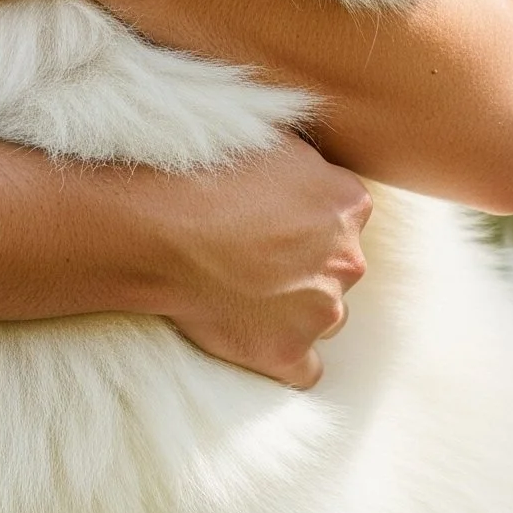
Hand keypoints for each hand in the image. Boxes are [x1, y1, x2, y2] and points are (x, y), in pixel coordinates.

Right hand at [135, 138, 371, 388]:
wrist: (164, 228)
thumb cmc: (211, 174)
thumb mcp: (274, 142)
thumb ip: (308, 164)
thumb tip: (313, 172)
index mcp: (349, 205)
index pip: (347, 217)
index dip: (309, 220)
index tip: (277, 222)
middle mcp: (348, 259)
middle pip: (338, 267)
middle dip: (307, 264)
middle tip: (256, 257)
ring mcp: (321, 311)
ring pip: (325, 314)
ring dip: (297, 309)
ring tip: (247, 294)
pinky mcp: (287, 352)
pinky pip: (304, 370)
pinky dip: (283, 357)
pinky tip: (256, 339)